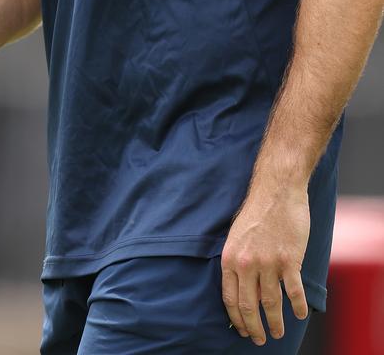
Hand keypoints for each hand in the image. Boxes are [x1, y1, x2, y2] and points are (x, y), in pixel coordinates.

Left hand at [221, 186, 309, 345]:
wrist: (276, 190)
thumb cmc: (256, 212)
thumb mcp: (237, 237)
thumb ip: (238, 264)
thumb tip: (244, 292)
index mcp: (230, 258)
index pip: (230, 298)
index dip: (237, 319)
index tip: (242, 330)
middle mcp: (247, 263)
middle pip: (249, 306)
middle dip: (254, 328)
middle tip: (259, 340)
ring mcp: (269, 262)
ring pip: (271, 304)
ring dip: (275, 323)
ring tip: (278, 334)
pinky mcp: (289, 259)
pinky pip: (294, 292)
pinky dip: (298, 307)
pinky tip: (300, 314)